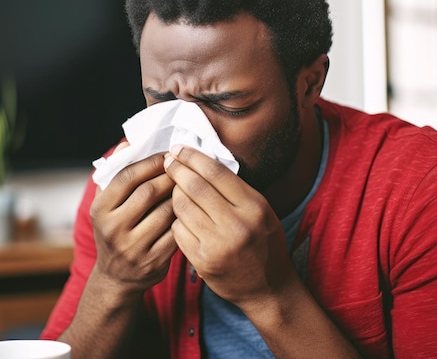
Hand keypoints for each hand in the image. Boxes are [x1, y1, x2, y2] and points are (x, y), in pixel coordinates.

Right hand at [90, 142, 178, 296]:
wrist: (116, 277)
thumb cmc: (115, 230)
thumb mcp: (105, 205)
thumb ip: (114, 174)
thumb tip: (127, 143)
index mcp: (99, 210)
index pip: (127, 177)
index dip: (150, 162)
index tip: (167, 155)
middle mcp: (113, 229)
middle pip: (149, 192)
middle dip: (170, 176)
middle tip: (184, 167)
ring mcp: (133, 247)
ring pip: (166, 211)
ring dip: (181, 195)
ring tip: (190, 184)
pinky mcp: (153, 261)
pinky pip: (176, 232)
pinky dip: (186, 217)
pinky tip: (192, 208)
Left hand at [164, 145, 294, 309]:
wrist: (268, 288)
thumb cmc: (263, 243)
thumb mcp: (261, 211)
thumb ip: (235, 189)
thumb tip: (202, 161)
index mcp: (254, 206)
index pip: (216, 172)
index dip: (193, 157)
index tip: (179, 149)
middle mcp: (237, 224)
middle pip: (195, 187)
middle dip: (177, 170)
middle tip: (168, 161)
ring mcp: (218, 244)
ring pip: (182, 207)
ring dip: (174, 194)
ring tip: (174, 189)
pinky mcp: (203, 261)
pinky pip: (178, 230)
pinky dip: (176, 220)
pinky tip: (180, 217)